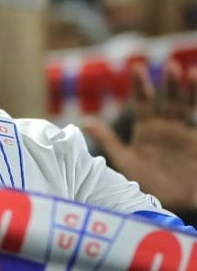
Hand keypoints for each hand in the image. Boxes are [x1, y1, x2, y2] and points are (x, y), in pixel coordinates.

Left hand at [85, 61, 196, 212]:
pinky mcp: (196, 144)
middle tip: (171, 67)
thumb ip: (108, 141)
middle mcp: (165, 127)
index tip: (137, 67)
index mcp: (146, 129)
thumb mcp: (124, 162)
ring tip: (191, 73)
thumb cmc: (143, 184)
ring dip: (188, 91)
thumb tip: (85, 122)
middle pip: (168, 100)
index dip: (141, 85)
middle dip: (170, 83)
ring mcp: (182, 134)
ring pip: (186, 107)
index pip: (143, 102)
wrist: (168, 204)